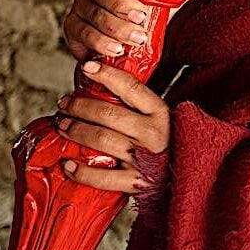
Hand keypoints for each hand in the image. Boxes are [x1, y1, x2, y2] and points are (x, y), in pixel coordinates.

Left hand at [57, 61, 169, 192]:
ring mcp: (143, 158)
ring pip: (102, 139)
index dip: (106, 74)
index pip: (131, 87)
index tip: (87, 67)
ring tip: (62, 125)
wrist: (187, 176)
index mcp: (160, 113)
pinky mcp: (135, 183)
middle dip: (80, 106)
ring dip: (76, 130)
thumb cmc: (165, 143)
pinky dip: (81, 171)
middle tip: (64, 104)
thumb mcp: (159, 119)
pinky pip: (102, 178)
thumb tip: (101, 84)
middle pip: (108, 113)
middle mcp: (153, 133)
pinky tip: (67, 165)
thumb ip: (137, 105)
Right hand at [63, 0, 204, 60]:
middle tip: (141, 18)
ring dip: (115, 28)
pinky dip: (99, 43)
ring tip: (134, 39)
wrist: (123, 44)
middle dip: (122, 5)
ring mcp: (80, 6)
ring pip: (93, 14)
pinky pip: (81, 34)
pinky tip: (114, 49)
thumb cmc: (142, 15)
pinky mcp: (72, 28)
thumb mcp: (162, 3)